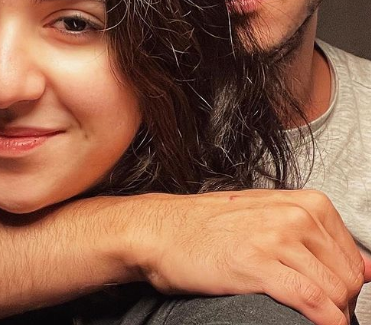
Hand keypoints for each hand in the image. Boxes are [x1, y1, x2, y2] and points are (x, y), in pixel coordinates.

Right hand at [119, 189, 363, 324]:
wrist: (164, 230)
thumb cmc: (208, 225)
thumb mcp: (268, 218)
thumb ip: (316, 238)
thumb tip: (365, 268)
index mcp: (302, 202)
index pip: (353, 255)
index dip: (346, 283)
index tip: (335, 295)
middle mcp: (294, 215)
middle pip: (347, 275)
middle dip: (340, 300)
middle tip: (320, 309)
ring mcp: (276, 237)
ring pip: (333, 289)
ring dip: (332, 312)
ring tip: (311, 316)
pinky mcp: (257, 263)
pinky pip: (311, 300)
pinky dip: (324, 319)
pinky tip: (322, 324)